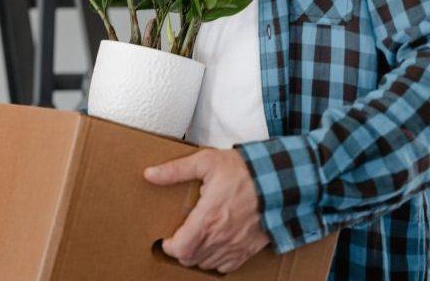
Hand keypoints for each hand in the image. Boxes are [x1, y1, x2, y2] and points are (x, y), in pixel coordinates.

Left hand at [144, 149, 268, 273]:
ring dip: (197, 256)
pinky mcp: (249, 248)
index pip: (180, 249)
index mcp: (208, 218)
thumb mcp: (206, 162)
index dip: (169, 247)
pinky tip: (215, 246)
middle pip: (191, 259)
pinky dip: (216, 261)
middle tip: (179, 238)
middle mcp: (221, 237)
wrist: (279, 179)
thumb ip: (175, 170)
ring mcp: (236, 245)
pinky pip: (227, 267)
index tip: (167, 238)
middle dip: (181, 251)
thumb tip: (150, 174)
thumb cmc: (243, 170)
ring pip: (207, 264)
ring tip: (196, 241)